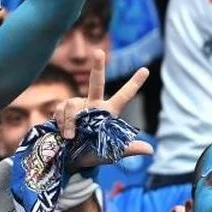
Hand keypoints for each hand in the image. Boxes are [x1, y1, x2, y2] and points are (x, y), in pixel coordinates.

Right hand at [54, 49, 154, 168]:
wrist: (69, 159)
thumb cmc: (93, 154)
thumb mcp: (112, 153)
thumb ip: (129, 149)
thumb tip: (151, 150)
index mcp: (108, 113)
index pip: (124, 96)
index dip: (134, 83)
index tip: (146, 70)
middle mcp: (93, 104)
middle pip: (96, 82)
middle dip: (97, 67)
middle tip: (99, 52)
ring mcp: (77, 105)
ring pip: (72, 104)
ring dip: (70, 122)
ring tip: (70, 137)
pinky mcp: (63, 109)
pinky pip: (61, 110)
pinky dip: (61, 122)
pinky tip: (61, 131)